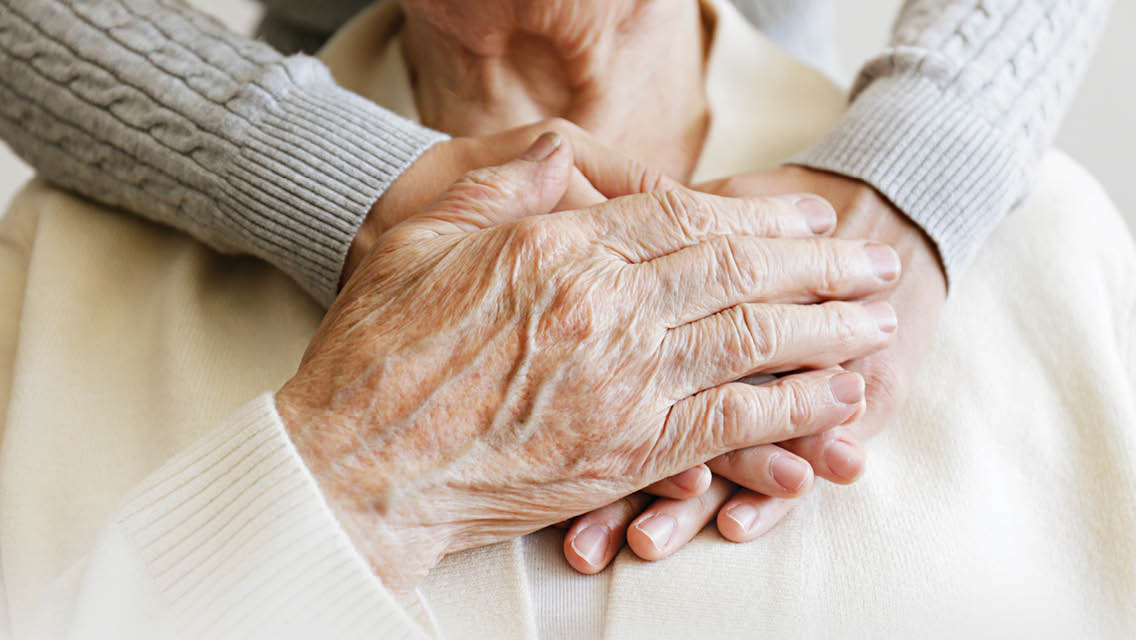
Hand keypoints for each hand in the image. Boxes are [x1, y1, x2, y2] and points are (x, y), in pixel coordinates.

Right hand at [277, 136, 899, 589]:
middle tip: (872, 260)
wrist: (355, 464)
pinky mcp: (626, 451)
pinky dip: (793, 409)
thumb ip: (502, 186)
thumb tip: (564, 161)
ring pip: (752, 341)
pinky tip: (837, 401)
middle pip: (738, 273)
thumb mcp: (420, 232)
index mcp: (560, 246)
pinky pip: (731, 423)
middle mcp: (605, 307)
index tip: (808, 219)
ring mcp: (622, 381)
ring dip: (827, 330)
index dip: (759, 217)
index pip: (687, 217)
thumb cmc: (376, 348)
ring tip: (879, 322)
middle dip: (818, 266)